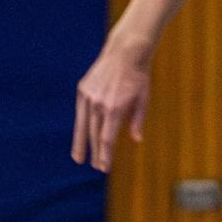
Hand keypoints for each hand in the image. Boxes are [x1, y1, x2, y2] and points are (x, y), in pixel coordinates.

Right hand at [72, 43, 151, 172]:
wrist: (125, 53)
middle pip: (94, 134)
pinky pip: (80, 112)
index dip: (105, 154)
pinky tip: (80, 135)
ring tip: (78, 158)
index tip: (104, 168)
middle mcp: (99, 103)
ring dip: (81, 143)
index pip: (107, 138)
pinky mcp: (82, 89)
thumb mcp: (144, 99)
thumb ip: (137, 120)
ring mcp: (88, 96)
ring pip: (83, 125)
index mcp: (115, 108)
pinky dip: (80, 125)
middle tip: (96, 167)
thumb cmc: (138, 77)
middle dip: (95, 152)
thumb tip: (136, 140)